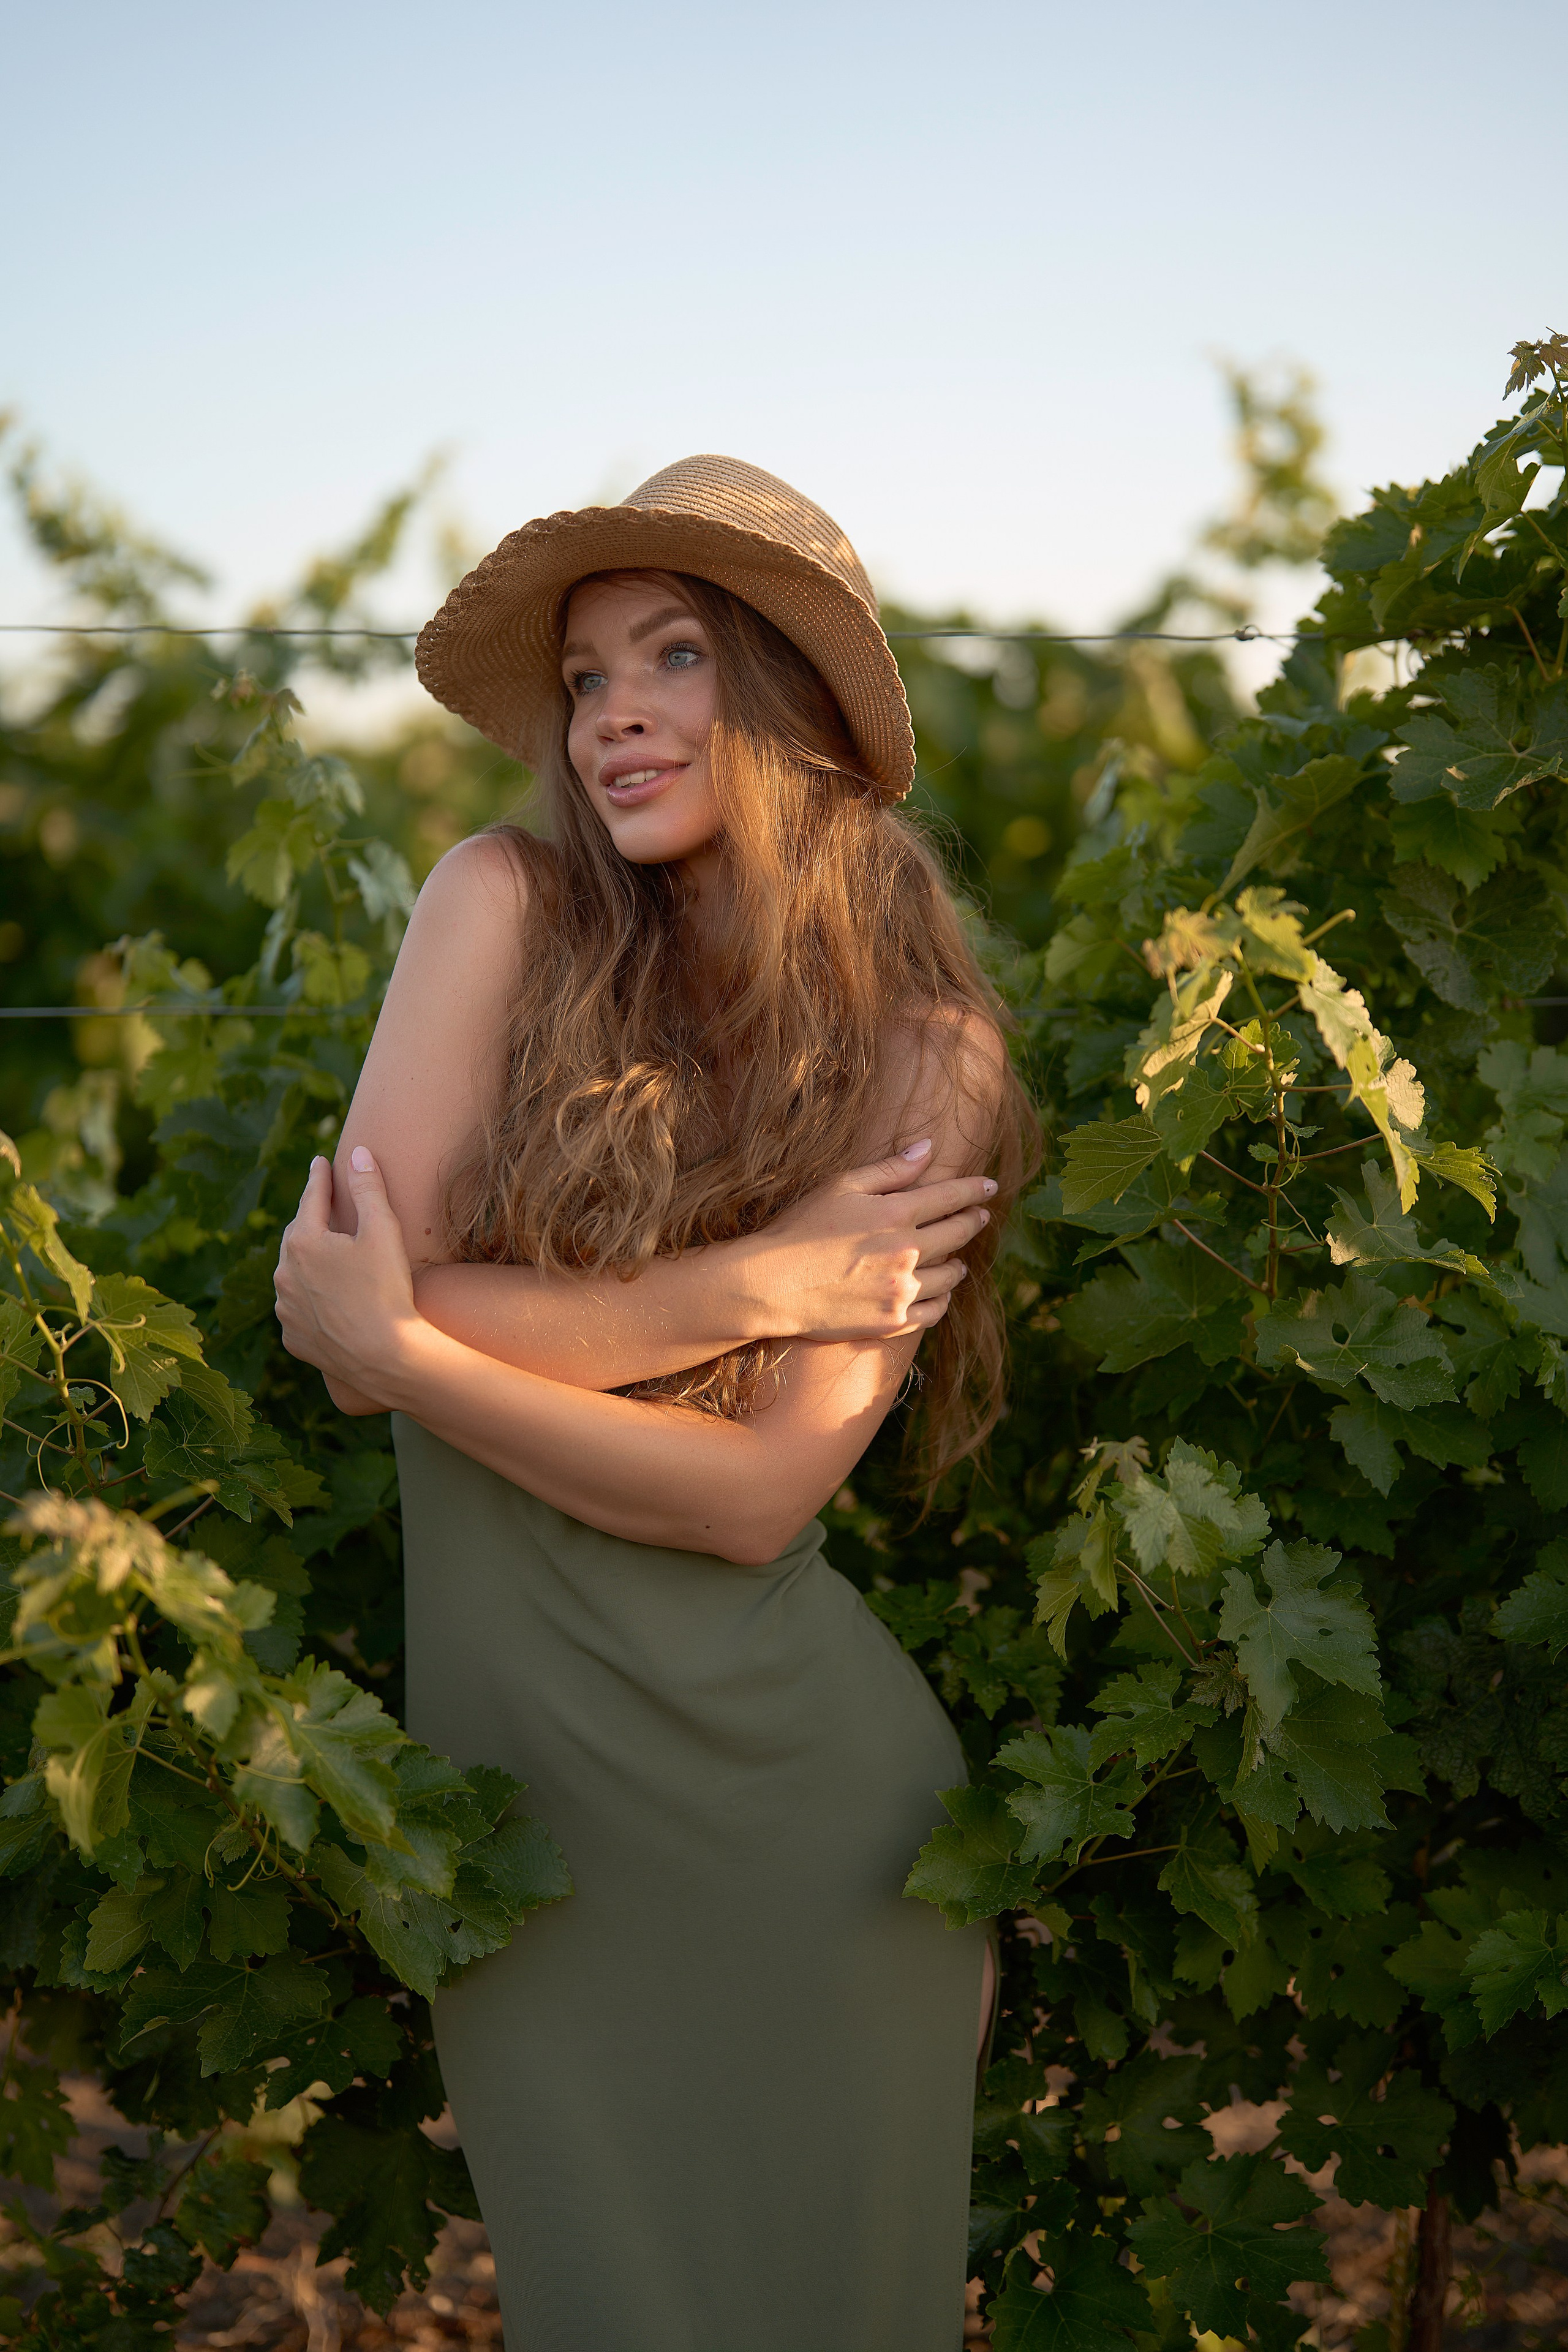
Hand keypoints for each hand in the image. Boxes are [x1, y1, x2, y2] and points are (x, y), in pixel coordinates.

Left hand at [274, 1148, 420, 1408]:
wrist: (384, 1357)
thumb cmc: (386, 1290)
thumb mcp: (382, 1231)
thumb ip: (368, 1188)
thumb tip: (358, 1153)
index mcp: (303, 1242)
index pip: (311, 1199)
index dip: (319, 1178)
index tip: (320, 1163)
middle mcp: (284, 1274)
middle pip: (297, 1236)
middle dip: (310, 1219)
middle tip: (322, 1207)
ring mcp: (286, 1309)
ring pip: (293, 1274)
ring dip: (306, 1262)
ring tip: (323, 1257)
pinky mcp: (294, 1338)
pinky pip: (299, 1309)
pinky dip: (309, 1298)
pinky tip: (324, 1300)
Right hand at [743, 1139, 996, 1341]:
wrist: (771, 1284)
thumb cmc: (800, 1228)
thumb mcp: (842, 1186)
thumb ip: (890, 1169)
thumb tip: (929, 1148)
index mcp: (896, 1213)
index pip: (951, 1197)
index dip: (974, 1189)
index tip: (989, 1186)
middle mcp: (908, 1252)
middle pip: (957, 1234)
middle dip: (973, 1221)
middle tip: (982, 1215)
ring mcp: (903, 1290)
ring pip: (951, 1276)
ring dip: (960, 1264)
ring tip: (960, 1260)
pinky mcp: (893, 1321)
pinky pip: (934, 1311)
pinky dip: (943, 1300)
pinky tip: (941, 1293)